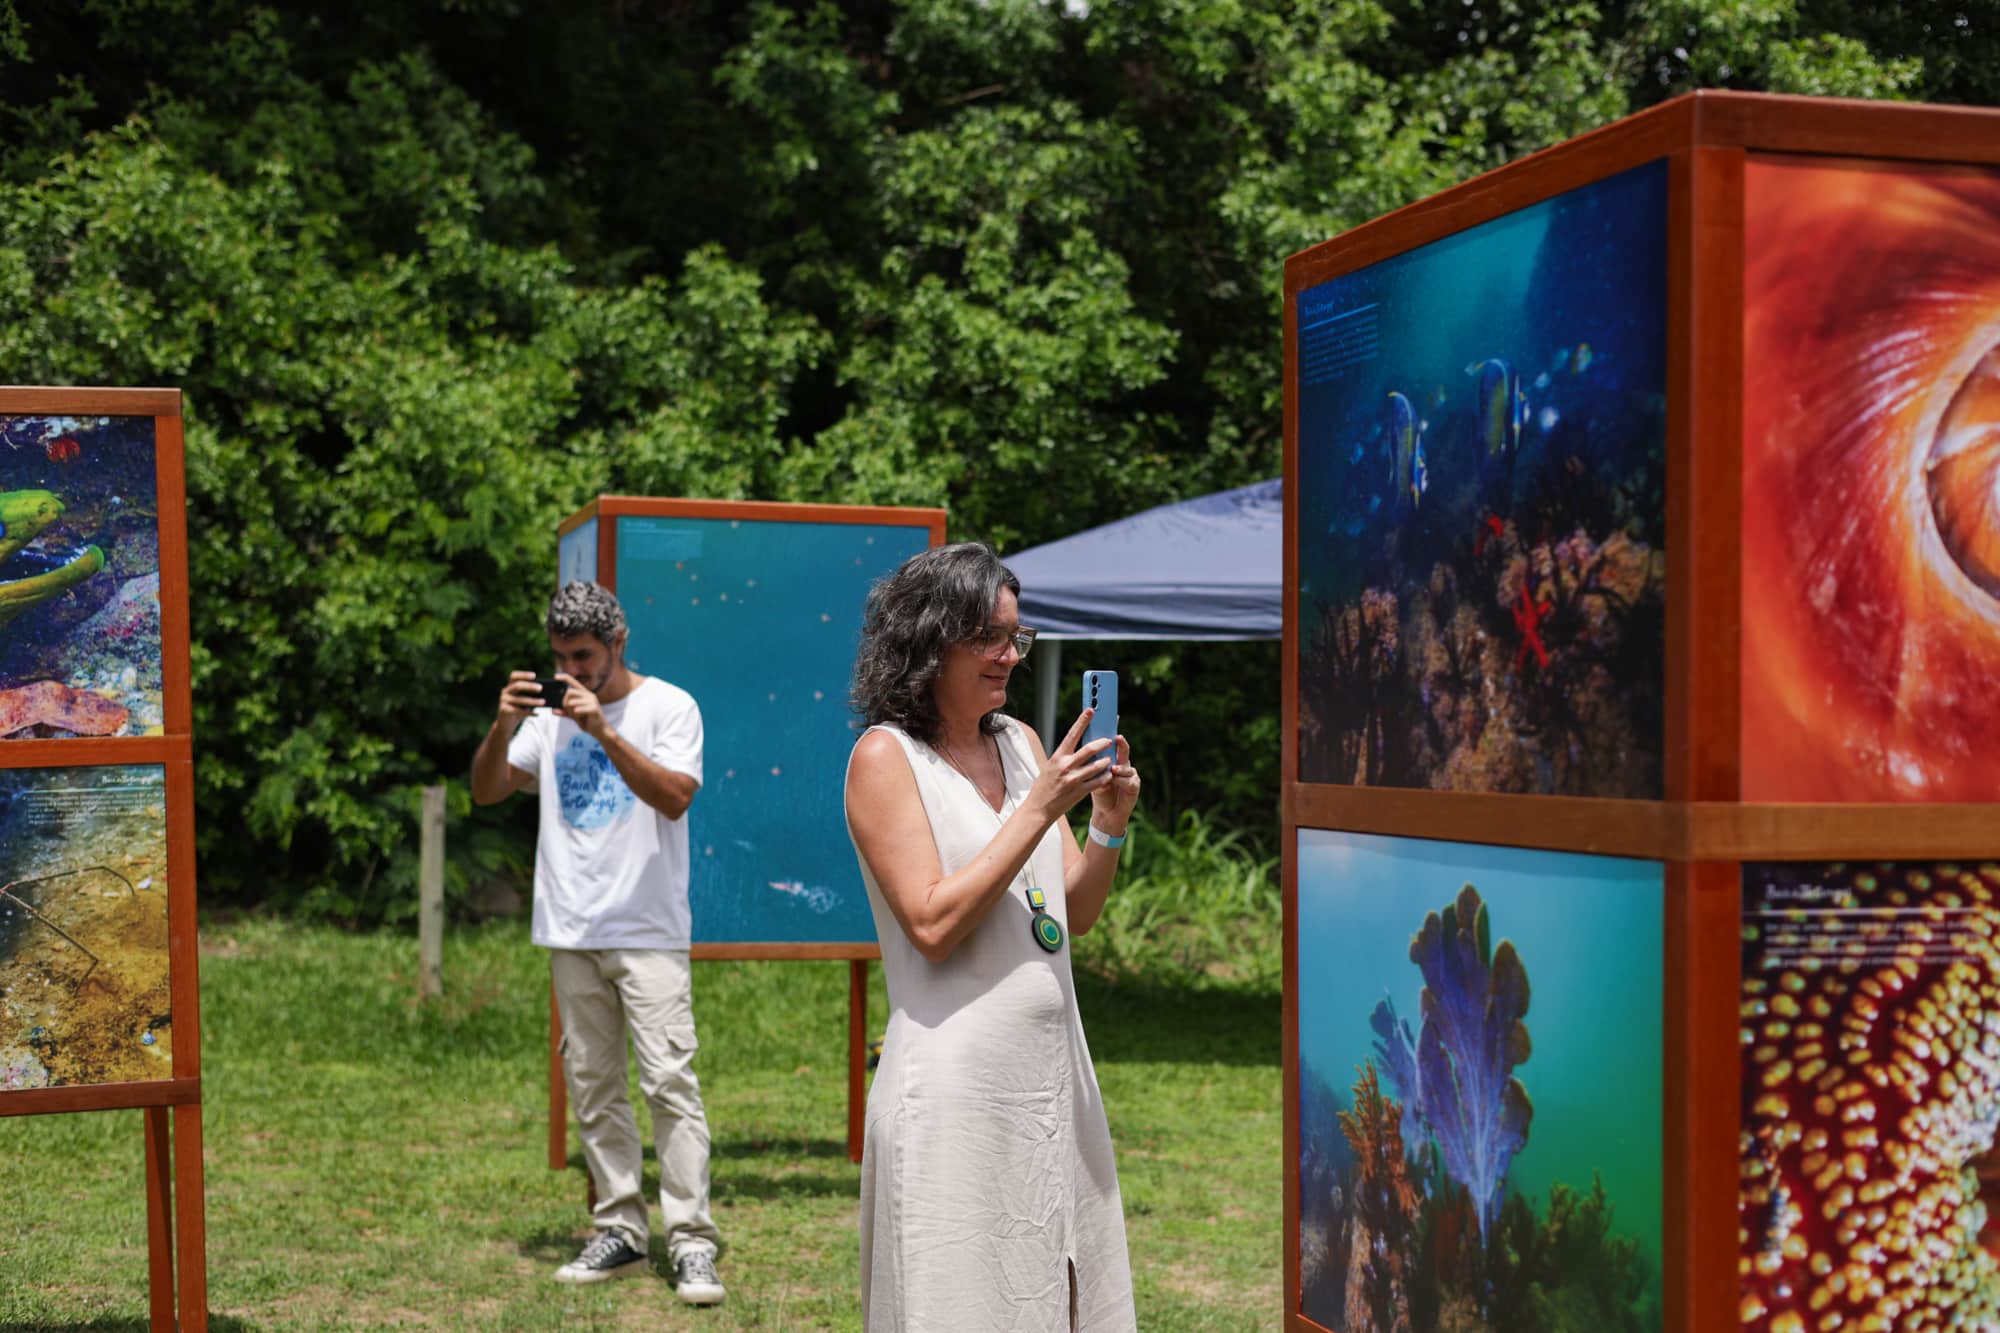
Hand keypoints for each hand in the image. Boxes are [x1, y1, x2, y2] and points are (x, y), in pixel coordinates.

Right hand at [498, 671, 543, 723]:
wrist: (507, 722)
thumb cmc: (519, 708)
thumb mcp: (524, 700)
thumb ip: (531, 695)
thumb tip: (546, 693)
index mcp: (510, 686)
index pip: (514, 676)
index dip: (523, 674)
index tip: (534, 675)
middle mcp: (505, 691)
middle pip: (517, 685)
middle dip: (530, 686)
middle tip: (541, 688)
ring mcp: (503, 700)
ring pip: (520, 699)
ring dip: (533, 701)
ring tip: (543, 702)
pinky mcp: (504, 710)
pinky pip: (518, 710)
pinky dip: (529, 712)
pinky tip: (537, 714)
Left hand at [558, 674, 605, 737]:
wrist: (599, 730)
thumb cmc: (587, 721)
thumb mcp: (573, 715)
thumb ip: (564, 712)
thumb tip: (553, 710)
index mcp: (584, 694)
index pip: (573, 682)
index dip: (564, 678)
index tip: (555, 676)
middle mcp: (589, 695)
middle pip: (570, 692)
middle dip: (564, 702)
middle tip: (568, 711)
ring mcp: (592, 701)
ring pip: (573, 701)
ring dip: (571, 710)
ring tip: (577, 715)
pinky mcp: (594, 708)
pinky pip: (579, 709)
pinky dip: (576, 713)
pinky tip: (580, 715)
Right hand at [1029, 708, 1119, 823]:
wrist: (1038, 809)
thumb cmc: (1044, 786)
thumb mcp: (1051, 767)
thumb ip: (1065, 757)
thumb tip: (1080, 747)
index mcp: (1057, 757)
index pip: (1072, 734)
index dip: (1082, 721)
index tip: (1091, 710)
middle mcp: (1065, 766)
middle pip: (1089, 749)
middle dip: (1102, 743)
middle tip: (1109, 740)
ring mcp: (1073, 779)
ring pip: (1097, 765)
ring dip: (1106, 761)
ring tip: (1109, 759)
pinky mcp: (1080, 791)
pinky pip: (1098, 781)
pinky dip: (1105, 776)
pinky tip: (1108, 774)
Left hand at [1089, 734, 1139, 828]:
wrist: (1107, 812)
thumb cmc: (1099, 791)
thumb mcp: (1092, 776)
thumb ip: (1092, 764)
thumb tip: (1084, 748)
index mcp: (1113, 759)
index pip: (1113, 743)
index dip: (1113, 731)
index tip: (1112, 718)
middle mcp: (1123, 764)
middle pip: (1123, 750)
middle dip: (1121, 744)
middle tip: (1117, 738)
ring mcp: (1131, 774)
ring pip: (1126, 767)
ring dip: (1119, 767)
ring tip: (1112, 768)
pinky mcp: (1134, 786)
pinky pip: (1129, 781)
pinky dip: (1121, 780)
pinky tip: (1115, 780)